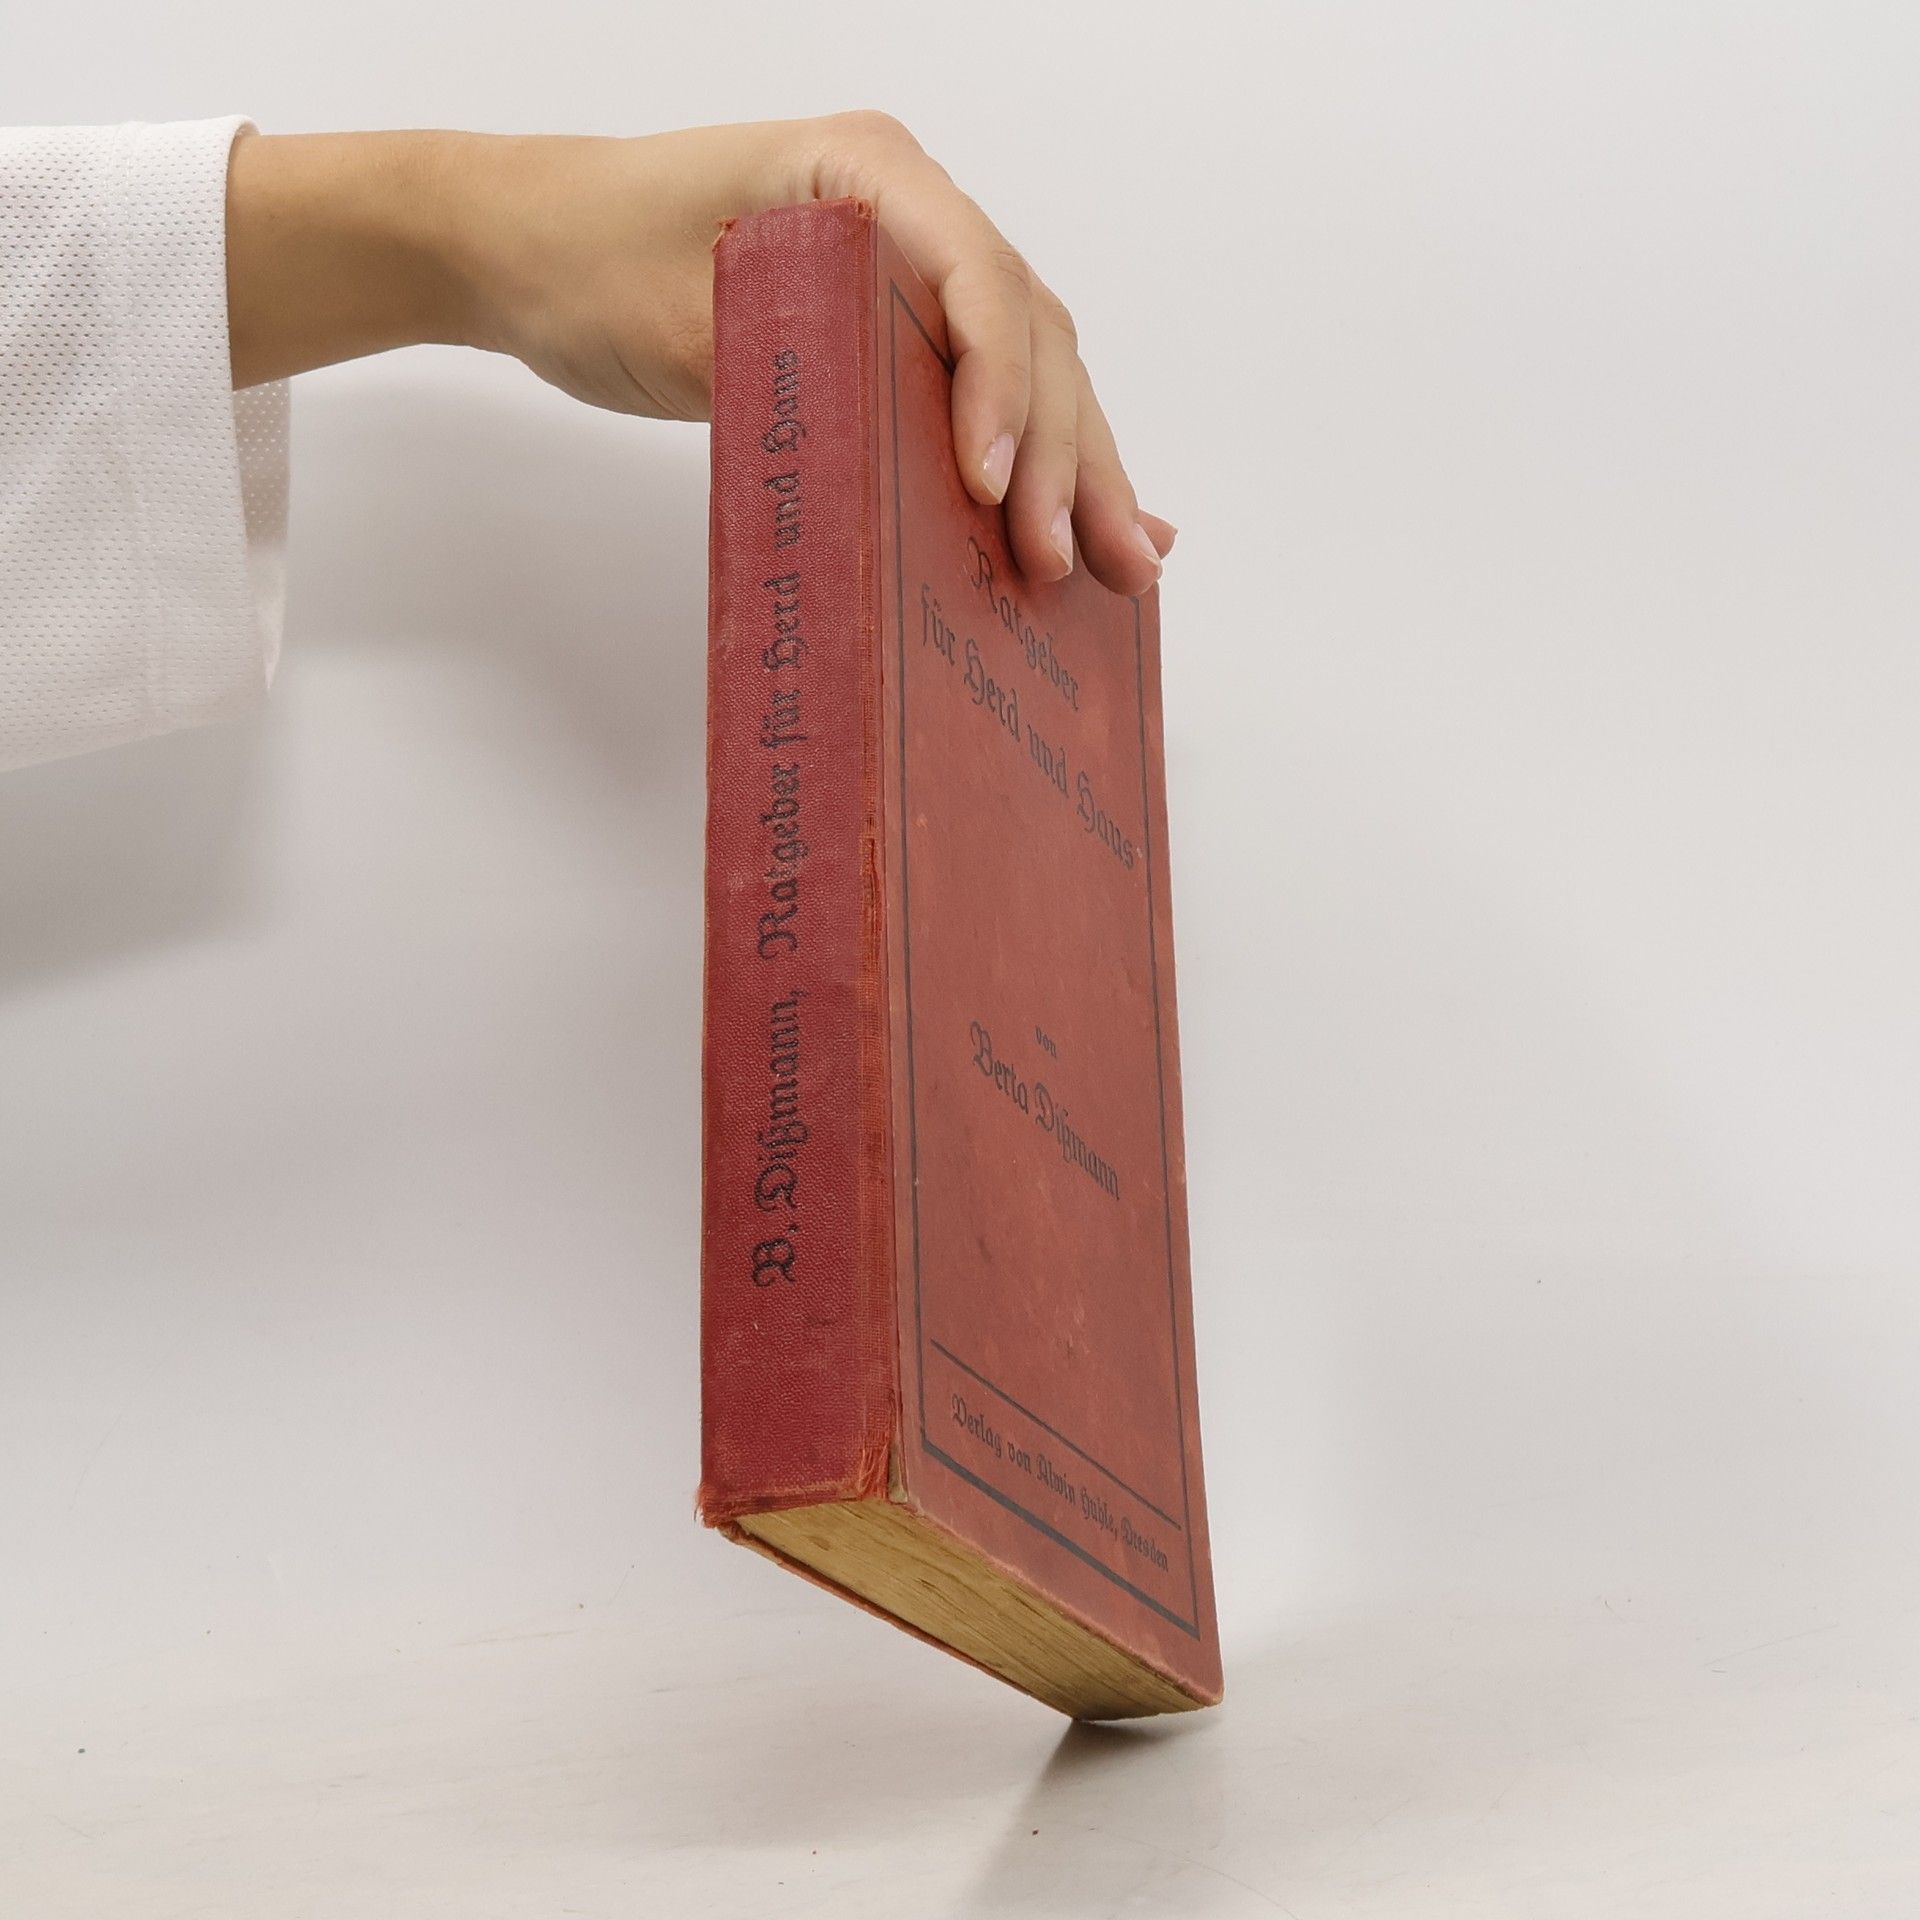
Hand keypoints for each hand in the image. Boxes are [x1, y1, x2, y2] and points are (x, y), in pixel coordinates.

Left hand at [226, 117, 1174, 592]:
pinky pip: (985, 382)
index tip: (995, 491)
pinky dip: (1038, 451)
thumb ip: (815, 378)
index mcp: (866, 169)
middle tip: (1095, 562)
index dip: (1003, 393)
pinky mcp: (888, 318)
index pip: (978, 280)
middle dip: (1071, 454)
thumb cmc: (587, 260)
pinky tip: (1092, 509)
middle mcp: (906, 205)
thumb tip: (933, 483)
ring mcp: (906, 260)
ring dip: (1083, 465)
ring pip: (1030, 364)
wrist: (520, 245)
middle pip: (1027, 332)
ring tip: (1132, 559)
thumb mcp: (693, 324)